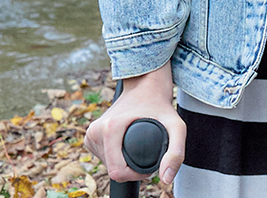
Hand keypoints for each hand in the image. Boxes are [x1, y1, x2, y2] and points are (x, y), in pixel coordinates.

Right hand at [84, 64, 185, 184]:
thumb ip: (176, 153)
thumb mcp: (176, 127)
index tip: (150, 165)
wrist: (144, 87)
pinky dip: (115, 158)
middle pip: (112, 170)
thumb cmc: (160, 105)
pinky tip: (125, 147)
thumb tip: (165, 180)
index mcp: (109, 128)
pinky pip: (102, 158)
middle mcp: (95, 130)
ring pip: (107, 166)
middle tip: (146, 153)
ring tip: (136, 147)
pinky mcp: (89, 136)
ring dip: (123, 164)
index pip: (118, 171)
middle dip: (130, 170)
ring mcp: (90, 133)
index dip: (136, 175)